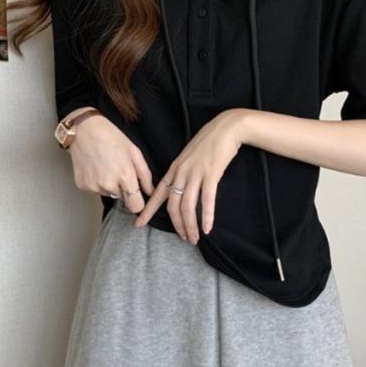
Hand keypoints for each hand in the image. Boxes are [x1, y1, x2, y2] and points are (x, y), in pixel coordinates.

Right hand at [67, 111, 153, 212]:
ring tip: (106, 166)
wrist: (84, 130)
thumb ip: (145, 175)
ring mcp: (94, 186)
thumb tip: (150, 191)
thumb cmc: (110, 136)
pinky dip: (97, 182)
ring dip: (110, 184)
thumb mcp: (134, 152)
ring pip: (109, 193)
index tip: (136, 196)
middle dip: (123, 188)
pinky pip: (96, 190)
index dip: (138, 202)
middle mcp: (109, 184)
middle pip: (122, 198)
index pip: (136, 206)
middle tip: (118, 169)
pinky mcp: (83, 186)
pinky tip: (96, 167)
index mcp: (125, 176)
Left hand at [133, 109, 245, 243]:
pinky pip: (207, 200)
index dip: (148, 211)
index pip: (157, 194)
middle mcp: (181, 172)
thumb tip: (180, 188)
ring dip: (190, 225)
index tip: (139, 224)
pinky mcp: (211, 174)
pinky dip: (207, 216)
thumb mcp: (189, 157)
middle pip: (173, 206)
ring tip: (195, 238)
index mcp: (174, 169)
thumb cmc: (210, 142)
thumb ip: (183, 172)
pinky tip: (208, 228)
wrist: (226, 128)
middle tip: (185, 239)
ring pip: (188, 206)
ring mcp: (195, 173)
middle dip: (178, 225)